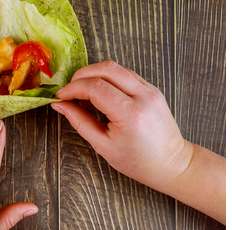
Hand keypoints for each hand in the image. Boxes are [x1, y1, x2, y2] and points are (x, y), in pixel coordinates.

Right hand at [51, 60, 189, 189]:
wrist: (172, 164)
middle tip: (70, 91)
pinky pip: (125, 73)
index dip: (73, 88)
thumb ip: (79, 121)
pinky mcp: (152, 88)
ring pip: (115, 67)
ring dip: (94, 74)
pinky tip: (100, 92)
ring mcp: (150, 90)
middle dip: (81, 76)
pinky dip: (108, 77)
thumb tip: (59, 105)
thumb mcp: (103, 146)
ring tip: (84, 93)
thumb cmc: (139, 161)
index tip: (61, 96)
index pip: (95, 87)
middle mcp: (143, 97)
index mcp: (130, 114)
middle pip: (105, 69)